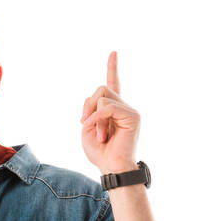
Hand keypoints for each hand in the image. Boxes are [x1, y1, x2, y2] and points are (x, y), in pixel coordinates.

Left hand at [79, 51, 139, 174]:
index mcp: (113, 109)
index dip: (112, 68)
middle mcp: (123, 106)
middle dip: (88, 106)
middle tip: (87, 124)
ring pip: (103, 96)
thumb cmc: (100, 152)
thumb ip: (90, 109)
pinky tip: (101, 133)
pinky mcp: (133, 116)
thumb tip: (97, 97)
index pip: (113, 84)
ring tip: (100, 135)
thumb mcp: (87, 127)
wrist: (111, 167)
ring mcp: (130, 110)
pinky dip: (98, 118)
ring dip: (93, 116)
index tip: (113, 52)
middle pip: (101, 88)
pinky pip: (108, 107)